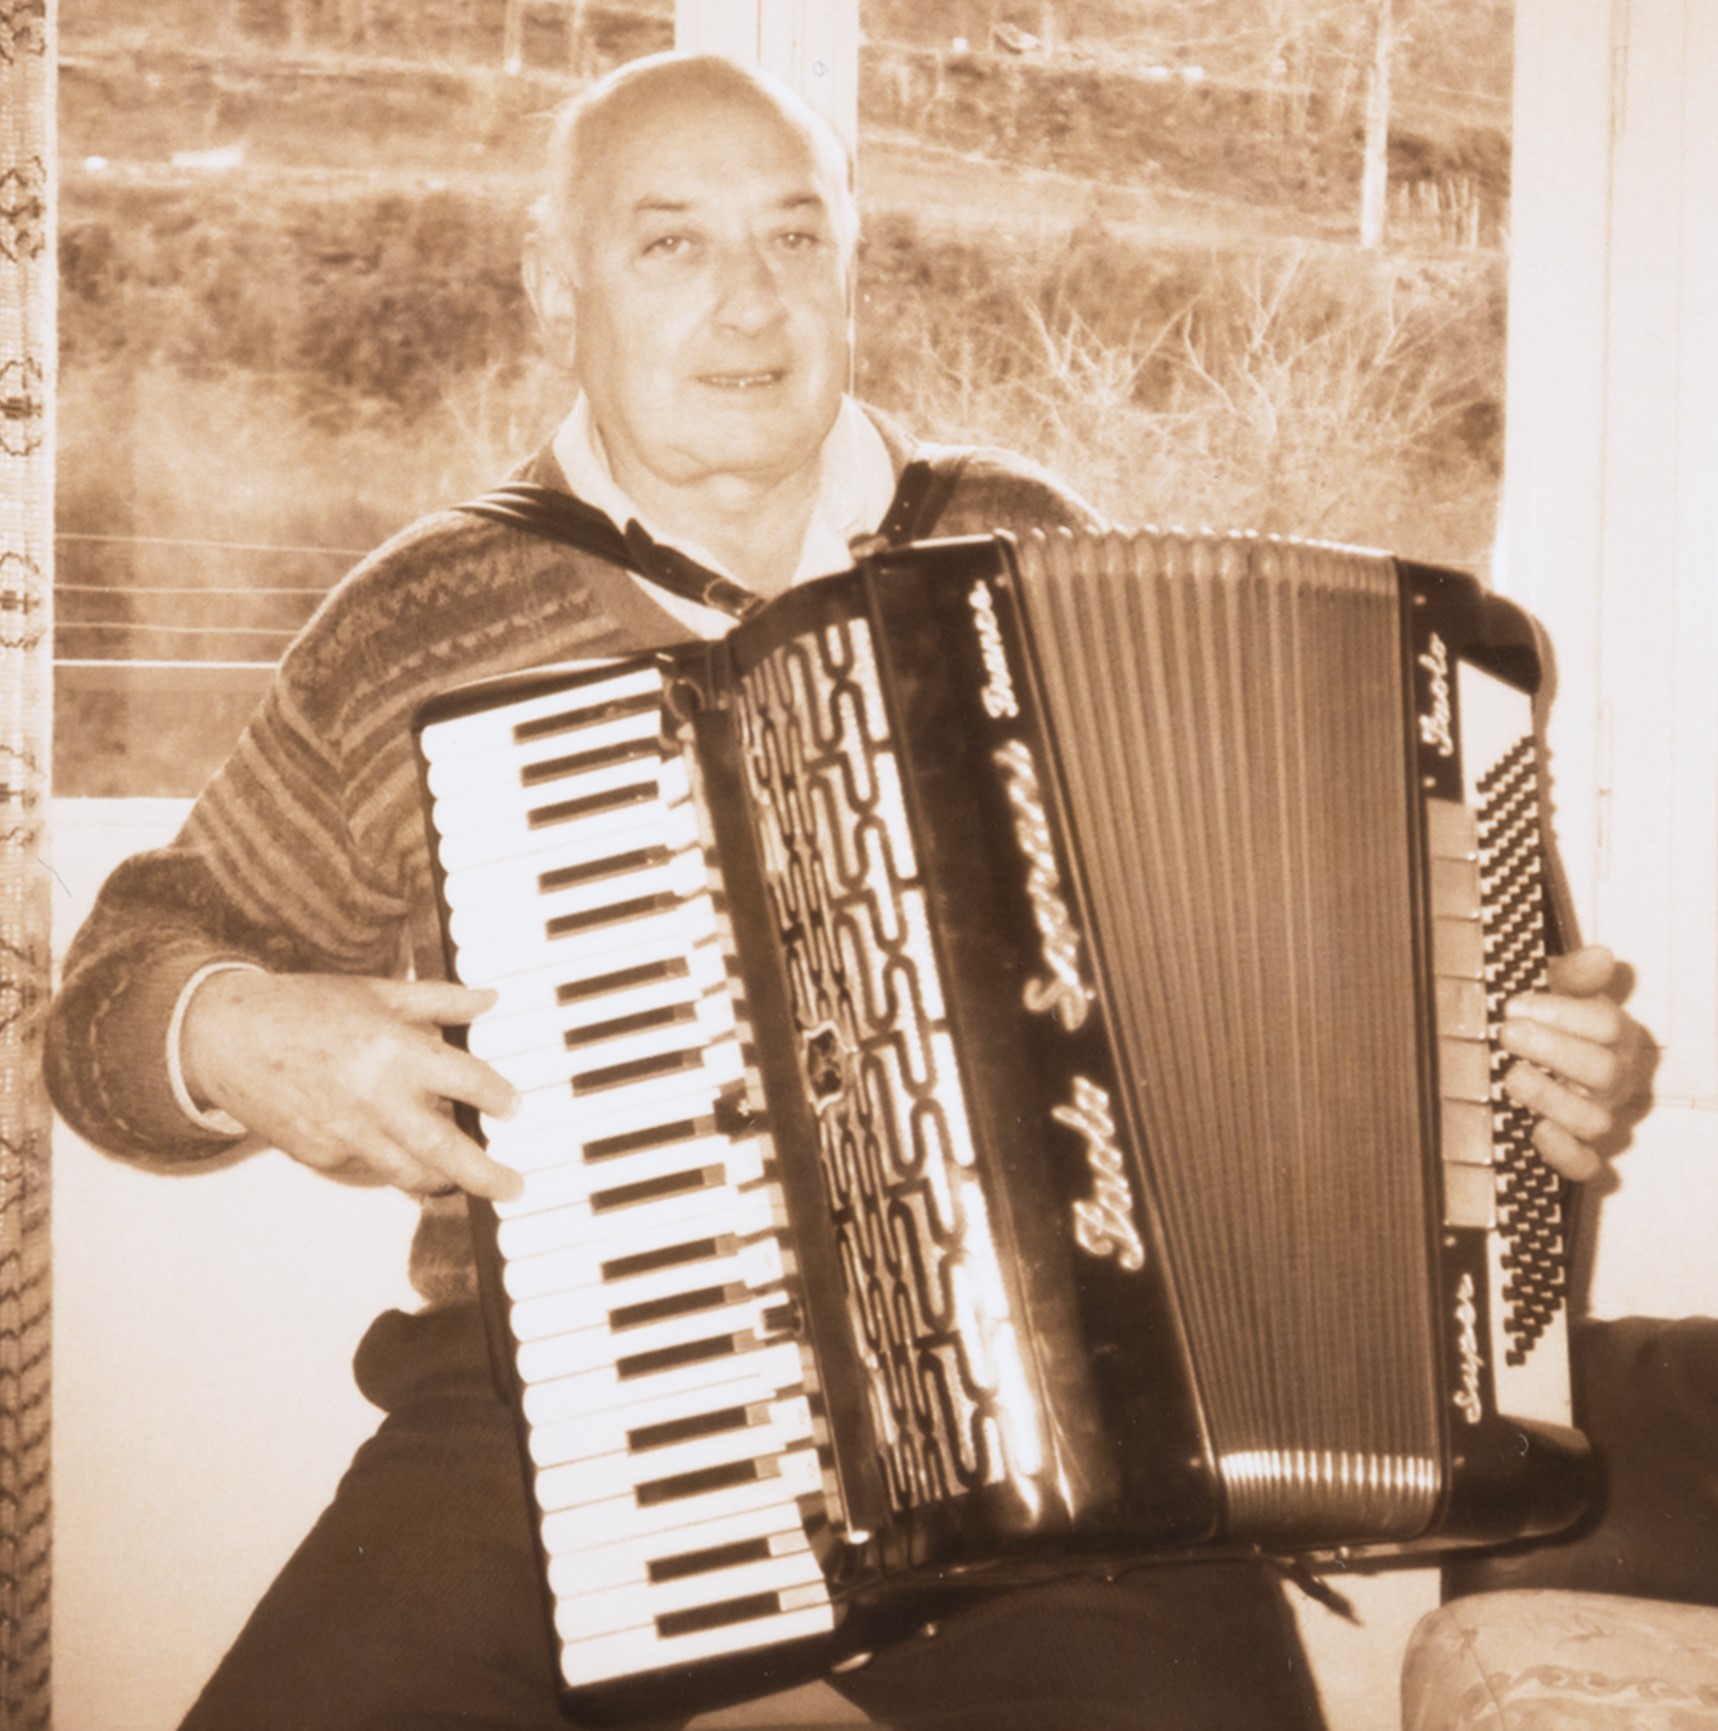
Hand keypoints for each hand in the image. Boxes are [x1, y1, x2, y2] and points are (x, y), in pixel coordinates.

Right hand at [180, 970, 523, 1201]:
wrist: (228, 1038)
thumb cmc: (306, 1009)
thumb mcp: (378, 993)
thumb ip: (440, 1000)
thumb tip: (490, 999)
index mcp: (395, 1050)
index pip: (467, 1082)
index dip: (499, 1097)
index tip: (514, 1107)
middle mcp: (376, 1098)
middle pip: (445, 1150)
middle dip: (486, 1175)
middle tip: (514, 1186)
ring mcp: (346, 1134)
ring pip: (409, 1173)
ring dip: (442, 1179)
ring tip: (465, 1179)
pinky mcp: (322, 1155)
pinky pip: (370, 1168)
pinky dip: (392, 1164)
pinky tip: (405, 1154)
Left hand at [1499, 944, 1646, 1181]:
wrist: (1528, 1058)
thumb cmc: (1545, 1022)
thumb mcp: (1553, 991)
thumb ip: (1572, 975)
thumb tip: (1600, 956)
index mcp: (1614, 1037)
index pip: (1609, 1027)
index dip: (1563, 1016)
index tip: (1514, 1006)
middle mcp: (1614, 1079)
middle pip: (1604, 1072)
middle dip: (1553, 1051)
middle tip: (1506, 1033)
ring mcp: (1599, 1116)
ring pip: (1595, 1120)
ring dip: (1552, 1099)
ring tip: (1511, 1076)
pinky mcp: (1579, 1151)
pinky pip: (1587, 1166)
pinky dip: (1566, 1154)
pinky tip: (1537, 1132)